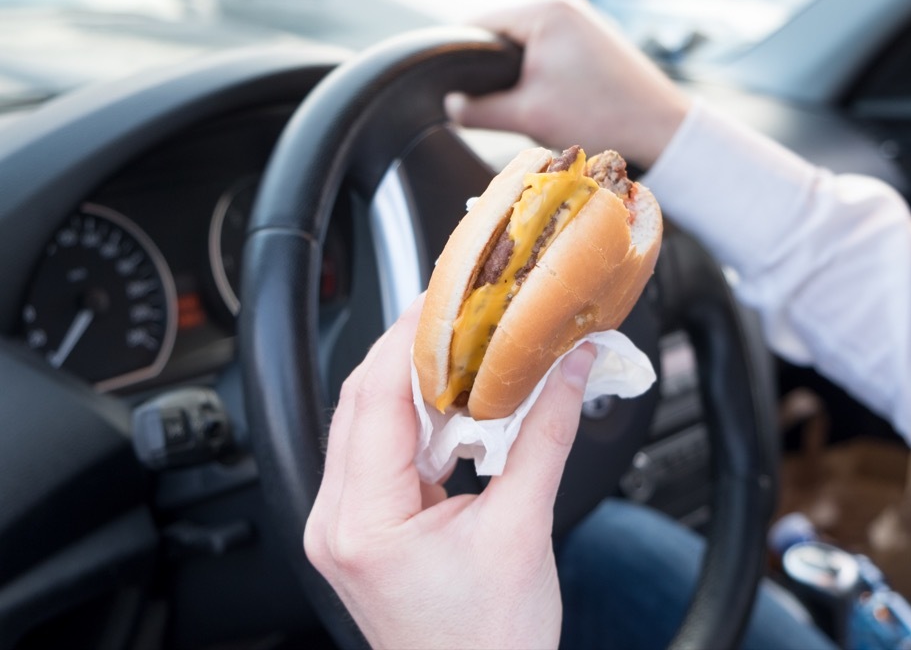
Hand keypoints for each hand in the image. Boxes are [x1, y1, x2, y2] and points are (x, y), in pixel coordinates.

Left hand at [304, 295, 595, 649]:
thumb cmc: (491, 644)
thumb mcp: (524, 528)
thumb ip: (545, 434)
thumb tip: (568, 366)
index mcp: (364, 522)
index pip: (374, 397)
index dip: (410, 339)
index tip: (448, 300)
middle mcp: (336, 522)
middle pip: (361, 401)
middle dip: (412, 353)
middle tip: (464, 317)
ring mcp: (342, 528)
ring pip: (366, 423)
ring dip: (414, 387)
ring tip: (467, 358)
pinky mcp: (362, 530)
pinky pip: (379, 453)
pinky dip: (416, 423)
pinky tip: (455, 411)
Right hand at [449, 0, 690, 169]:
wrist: (661, 129)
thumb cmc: (599, 116)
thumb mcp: (527, 116)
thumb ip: (478, 110)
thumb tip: (450, 106)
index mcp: (546, 10)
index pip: (480, 24)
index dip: (461, 57)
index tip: (450, 85)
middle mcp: (565, 4)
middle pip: (506, 33)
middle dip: (495, 68)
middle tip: (492, 104)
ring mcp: (585, 20)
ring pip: (531, 43)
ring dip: (521, 73)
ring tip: (528, 104)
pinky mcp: (597, 39)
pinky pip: (554, 50)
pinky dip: (545, 72)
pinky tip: (552, 100)